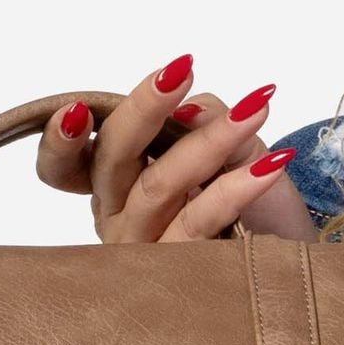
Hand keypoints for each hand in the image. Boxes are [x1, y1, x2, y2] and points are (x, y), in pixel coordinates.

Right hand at [36, 52, 316, 244]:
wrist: (285, 252)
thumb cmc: (243, 198)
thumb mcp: (222, 146)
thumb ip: (201, 119)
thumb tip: (190, 109)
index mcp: (113, 186)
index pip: (63, 166)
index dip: (58, 142)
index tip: (76, 110)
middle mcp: (118, 218)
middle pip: (111, 160)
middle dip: (144, 110)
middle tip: (183, 70)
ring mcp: (144, 250)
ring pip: (159, 186)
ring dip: (210, 140)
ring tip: (255, 110)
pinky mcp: (180, 274)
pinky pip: (200, 222)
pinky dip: (237, 187)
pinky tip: (269, 164)